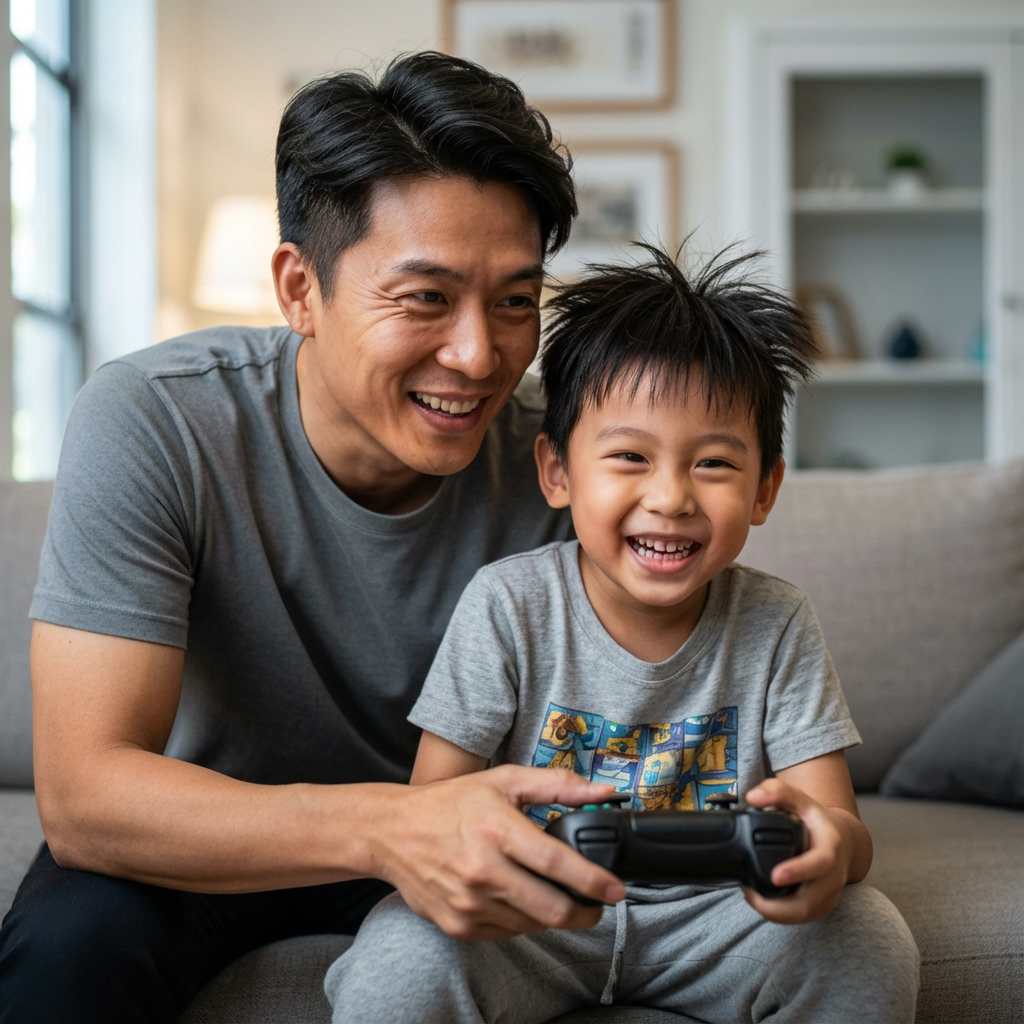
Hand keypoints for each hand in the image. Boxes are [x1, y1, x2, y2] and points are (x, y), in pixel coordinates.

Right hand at [371, 765, 625, 940]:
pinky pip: (507, 932)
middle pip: (551, 909)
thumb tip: (605, 790)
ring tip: (552, 894)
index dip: (593, 880)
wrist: (393, 832)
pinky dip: (521, 919)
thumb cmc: (451, 803)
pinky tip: (516, 896)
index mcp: (497, 830)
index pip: (556, 864)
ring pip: (532, 924)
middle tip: (596, 904)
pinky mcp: (458, 925)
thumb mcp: (504, 781)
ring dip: (551, 914)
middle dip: (585, 912)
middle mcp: (483, 870)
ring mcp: (469, 903)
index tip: (616, 889)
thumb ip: (557, 785)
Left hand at [741, 777, 861, 923]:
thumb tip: (753, 797)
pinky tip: (762, 902)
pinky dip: (781, 915)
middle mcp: (834, 875)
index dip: (798, 871)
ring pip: (804, 915)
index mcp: (830, 847)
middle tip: (748, 892)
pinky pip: (803, 918)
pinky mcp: (824, 905)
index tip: (775, 876)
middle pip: (809, 902)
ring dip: (775, 912)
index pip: (819, 864)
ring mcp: (830, 893)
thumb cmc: (817, 820)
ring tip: (751, 896)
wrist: (844, 840)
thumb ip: (777, 791)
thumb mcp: (800, 798)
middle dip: (777, 905)